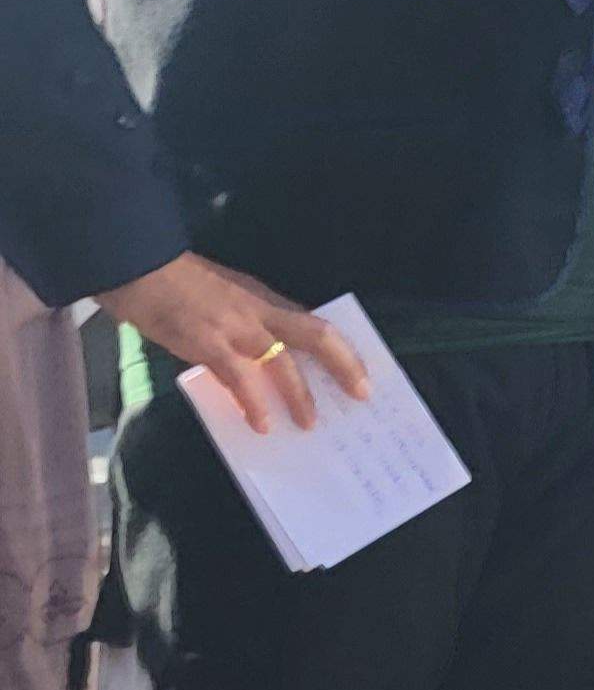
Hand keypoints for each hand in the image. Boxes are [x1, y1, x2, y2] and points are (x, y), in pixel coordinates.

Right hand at [98, 254, 370, 432]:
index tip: (360, 372)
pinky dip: (253, 402)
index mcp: (265, 299)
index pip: (314, 324)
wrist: (137, 265)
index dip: (341, 349)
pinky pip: (238, 377)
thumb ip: (250, 320)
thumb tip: (269, 354)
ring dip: (300, 396)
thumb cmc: (176, 284)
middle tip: (361, 394)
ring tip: (309, 424)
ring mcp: (234, 326)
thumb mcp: (226, 295)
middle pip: (316, 335)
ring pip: (283, 361)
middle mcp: (258, 311)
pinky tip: (261, 423)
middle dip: (344, 364)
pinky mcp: (206, 342)